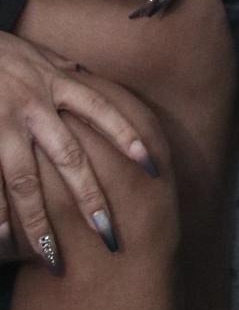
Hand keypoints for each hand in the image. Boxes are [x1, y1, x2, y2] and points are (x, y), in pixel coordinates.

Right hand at [0, 28, 158, 270]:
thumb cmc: (2, 51)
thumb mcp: (41, 54)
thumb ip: (65, 70)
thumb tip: (89, 75)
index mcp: (57, 82)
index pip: (102, 109)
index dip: (127, 135)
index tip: (152, 166)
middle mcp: (34, 104)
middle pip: (69, 157)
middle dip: (89, 198)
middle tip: (109, 235)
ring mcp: (3, 124)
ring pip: (25, 180)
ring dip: (39, 221)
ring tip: (53, 257)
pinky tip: (5, 244)